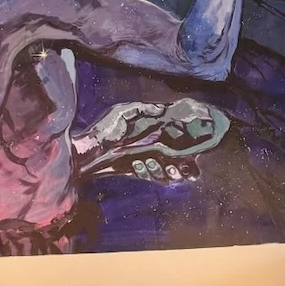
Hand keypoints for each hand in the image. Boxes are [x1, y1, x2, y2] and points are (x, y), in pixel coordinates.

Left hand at [80, 102, 200, 183]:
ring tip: (150, 162)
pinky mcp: (138, 171)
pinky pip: (150, 176)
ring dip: (162, 170)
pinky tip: (138, 163)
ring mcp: (147, 162)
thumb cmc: (106, 127)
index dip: (189, 150)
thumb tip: (162, 109)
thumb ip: (143, 109)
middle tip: (177, 166)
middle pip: (178, 164)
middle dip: (182, 169)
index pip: (178, 143)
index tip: (193, 152)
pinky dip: (147, 172)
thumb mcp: (123, 112)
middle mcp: (155, 150)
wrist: (91, 146)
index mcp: (155, 134)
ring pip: (166, 174)